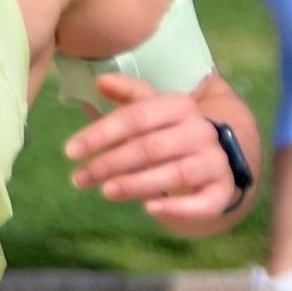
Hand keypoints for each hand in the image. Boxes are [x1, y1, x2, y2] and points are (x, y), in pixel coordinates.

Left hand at [65, 76, 235, 219]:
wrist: (214, 158)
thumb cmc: (169, 133)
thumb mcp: (151, 110)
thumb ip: (127, 95)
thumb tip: (99, 81)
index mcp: (179, 105)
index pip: (135, 117)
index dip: (101, 133)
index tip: (70, 150)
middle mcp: (200, 130)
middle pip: (150, 147)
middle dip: (111, 163)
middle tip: (79, 177)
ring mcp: (214, 160)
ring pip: (175, 174)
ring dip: (137, 184)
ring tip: (105, 191)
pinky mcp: (221, 190)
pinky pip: (203, 202)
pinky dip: (178, 207)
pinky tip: (150, 209)